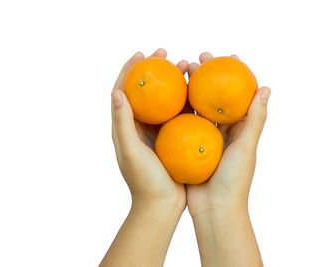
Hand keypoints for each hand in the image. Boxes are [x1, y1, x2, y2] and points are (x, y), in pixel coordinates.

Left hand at [101, 49, 188, 266]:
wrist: (161, 206)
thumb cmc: (144, 182)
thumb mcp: (131, 152)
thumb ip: (122, 123)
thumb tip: (117, 92)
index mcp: (125, 128)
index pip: (123, 91)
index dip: (130, 69)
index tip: (143, 54)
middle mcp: (139, 127)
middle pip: (146, 91)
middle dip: (156, 70)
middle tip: (169, 54)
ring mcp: (157, 132)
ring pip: (165, 100)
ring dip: (174, 81)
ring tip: (187, 66)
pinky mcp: (173, 140)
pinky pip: (180, 115)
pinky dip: (187, 100)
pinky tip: (200, 92)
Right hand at [186, 52, 270, 216]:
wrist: (214, 210)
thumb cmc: (234, 181)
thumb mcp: (246, 148)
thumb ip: (255, 119)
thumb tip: (265, 87)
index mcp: (240, 129)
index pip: (239, 95)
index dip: (235, 74)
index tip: (228, 55)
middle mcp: (223, 131)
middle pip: (215, 96)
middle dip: (208, 76)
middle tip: (198, 58)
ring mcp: (204, 139)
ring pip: (197, 107)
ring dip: (190, 88)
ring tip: (181, 70)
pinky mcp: (188, 147)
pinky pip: (181, 123)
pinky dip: (176, 109)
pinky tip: (166, 96)